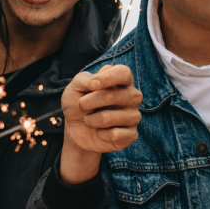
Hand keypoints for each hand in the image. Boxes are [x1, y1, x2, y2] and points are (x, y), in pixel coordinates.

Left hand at [59, 64, 142, 183]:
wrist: (77, 129)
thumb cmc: (79, 104)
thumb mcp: (75, 87)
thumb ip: (85, 80)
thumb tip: (95, 83)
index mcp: (122, 81)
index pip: (124, 73)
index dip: (108, 78)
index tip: (92, 85)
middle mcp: (132, 97)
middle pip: (113, 95)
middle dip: (89, 102)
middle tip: (81, 105)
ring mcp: (133, 116)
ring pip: (109, 118)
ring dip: (91, 120)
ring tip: (89, 120)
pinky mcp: (131, 135)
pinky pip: (114, 135)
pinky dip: (100, 135)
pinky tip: (100, 133)